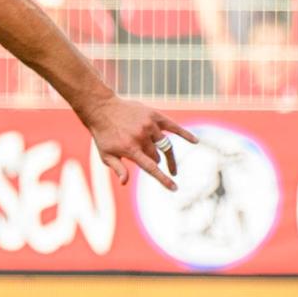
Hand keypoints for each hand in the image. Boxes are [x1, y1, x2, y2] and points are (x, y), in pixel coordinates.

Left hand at [79, 95, 196, 188]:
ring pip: (164, 145)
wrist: (102, 108)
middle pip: (157, 156)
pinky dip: (184, 134)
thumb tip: (124, 183)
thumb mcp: (105, 155)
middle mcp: (141, 137)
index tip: (174, 188)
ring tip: (164, 158)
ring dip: (162, 152)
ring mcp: (149, 126)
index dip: (163, 179)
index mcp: (130, 149)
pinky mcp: (154, 116)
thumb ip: (118, 168)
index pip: (151, 168)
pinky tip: (195, 141)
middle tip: (148, 159)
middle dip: (154, 160)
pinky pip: (173, 126)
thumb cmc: (103, 135)